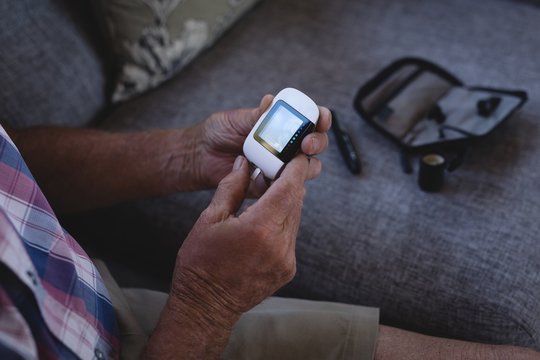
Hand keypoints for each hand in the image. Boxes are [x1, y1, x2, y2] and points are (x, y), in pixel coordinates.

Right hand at [169, 153, 313, 326]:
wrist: (205, 305)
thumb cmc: (200, 263)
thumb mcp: (210, 219)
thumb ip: (232, 187)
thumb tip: (244, 163)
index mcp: (260, 228)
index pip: (288, 188)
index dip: (294, 168)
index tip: (295, 154)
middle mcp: (280, 244)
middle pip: (295, 201)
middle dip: (289, 182)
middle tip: (277, 167)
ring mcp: (286, 259)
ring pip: (295, 218)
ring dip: (286, 202)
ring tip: (269, 191)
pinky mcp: (288, 269)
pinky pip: (291, 236)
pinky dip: (283, 222)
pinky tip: (266, 219)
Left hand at [191, 95, 331, 195]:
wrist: (199, 156)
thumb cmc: (218, 132)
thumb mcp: (236, 120)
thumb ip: (255, 115)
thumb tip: (270, 101)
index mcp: (281, 125)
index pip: (310, 120)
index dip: (321, 118)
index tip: (320, 118)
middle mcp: (286, 145)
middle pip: (315, 144)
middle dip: (318, 142)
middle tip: (306, 143)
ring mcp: (280, 166)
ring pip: (307, 168)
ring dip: (306, 165)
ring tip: (292, 162)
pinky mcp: (270, 185)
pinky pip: (285, 188)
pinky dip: (285, 183)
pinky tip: (273, 178)